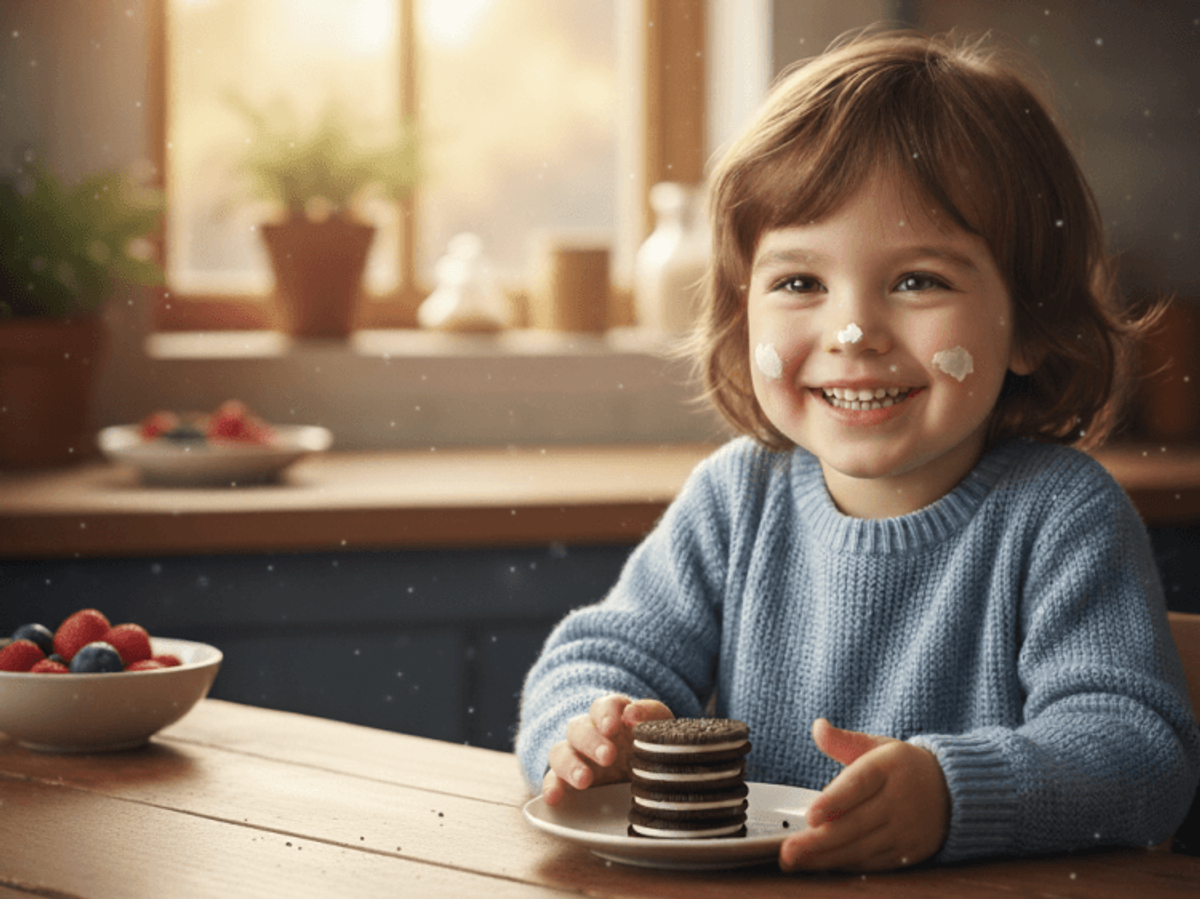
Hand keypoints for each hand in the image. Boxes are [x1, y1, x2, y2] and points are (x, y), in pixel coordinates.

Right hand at [541, 694, 672, 805]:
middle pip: (579, 727)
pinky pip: (552, 781)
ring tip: (584, 780)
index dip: (606, 714)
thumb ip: (650, 715)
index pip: (603, 705)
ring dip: (570, 764)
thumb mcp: (660, 730)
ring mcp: (576, 757)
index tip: (613, 727)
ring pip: (560, 752)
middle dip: (591, 741)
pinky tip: (553, 798)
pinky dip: (551, 787)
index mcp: (613, 717)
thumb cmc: (652, 748)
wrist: (650, 778)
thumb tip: (632, 714)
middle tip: (607, 756)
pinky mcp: (568, 781)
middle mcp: (590, 733)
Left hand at [779, 718, 949, 872]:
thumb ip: (843, 740)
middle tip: (788, 850)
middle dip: (818, 840)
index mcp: (888, 768)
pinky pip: (873, 863)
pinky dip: (845, 866)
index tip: (810, 816)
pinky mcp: (908, 852)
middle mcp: (898, 800)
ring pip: (861, 848)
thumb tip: (818, 726)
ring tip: (795, 861)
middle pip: (855, 823)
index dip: (833, 802)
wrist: (953, 791)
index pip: (858, 785)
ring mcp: (905, 829)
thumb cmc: (903, 767)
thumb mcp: (876, 745)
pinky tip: (819, 866)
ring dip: (826, 857)